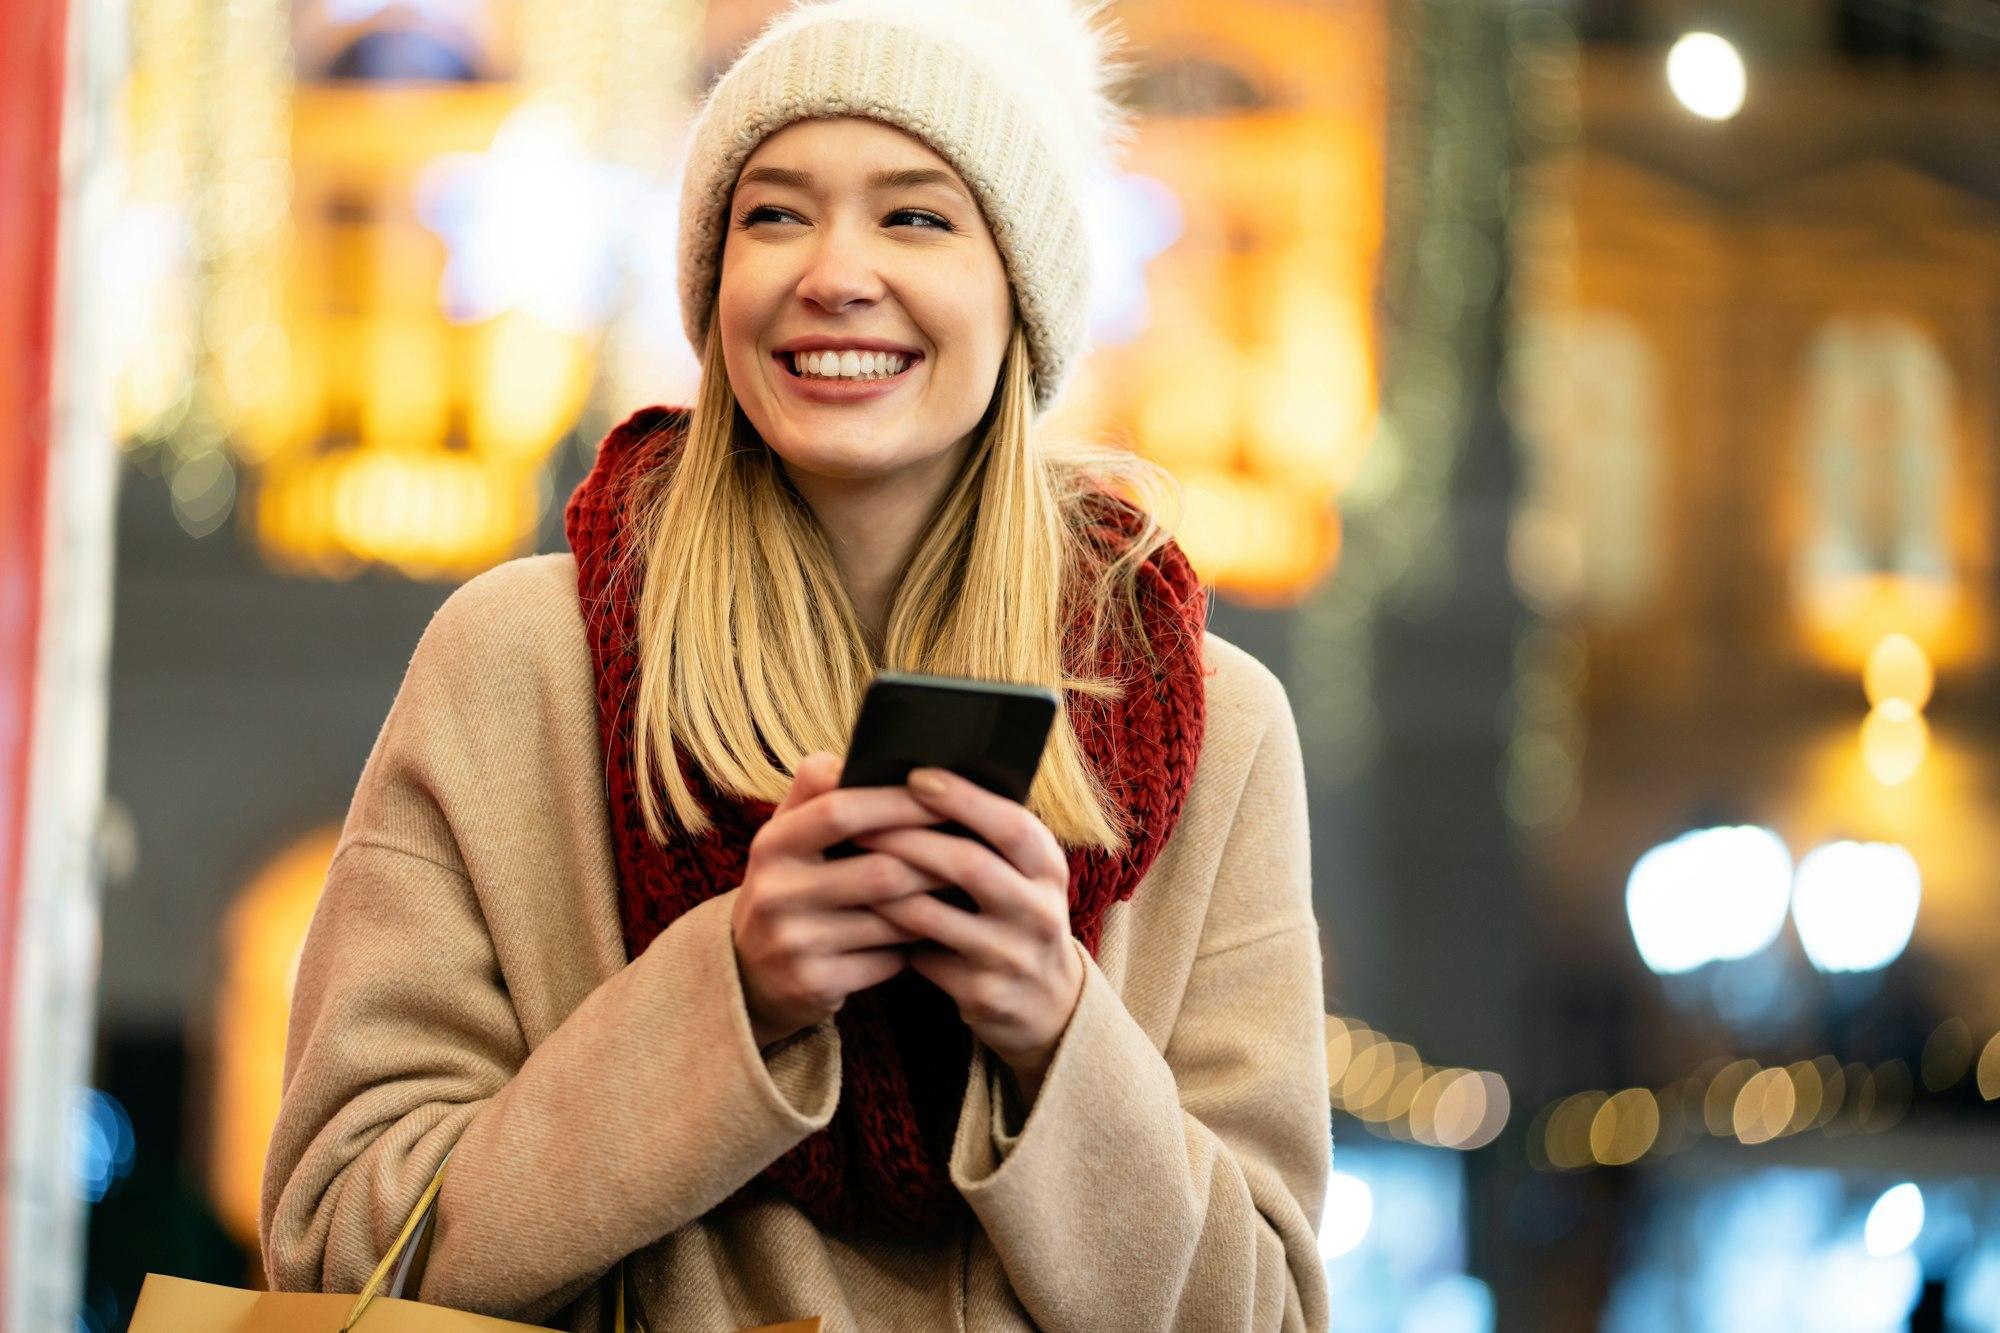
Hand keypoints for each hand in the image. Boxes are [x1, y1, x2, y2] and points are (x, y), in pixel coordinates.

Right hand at [731, 753, 950, 1048]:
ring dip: (932, 905)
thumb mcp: (787, 837)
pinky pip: (887, 961)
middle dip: (932, 862)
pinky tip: (930, 936)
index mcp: (773, 844)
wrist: (747, 974)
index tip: (943, 793)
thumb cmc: (789, 886)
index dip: (897, 801)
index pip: (840, 809)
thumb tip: (863, 754)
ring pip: (891, 920)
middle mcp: (776, 892)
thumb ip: (817, 791)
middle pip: (880, 871)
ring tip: (961, 888)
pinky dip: (913, 948)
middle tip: (974, 851)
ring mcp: (793, 943)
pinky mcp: (814, 984)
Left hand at [854, 768, 1083, 1097]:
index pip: (1010, 823)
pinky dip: (890, 934)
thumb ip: (991, 836)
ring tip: (849, 866)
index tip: (917, 777)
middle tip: (861, 824)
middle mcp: (1038, 911)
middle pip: (968, 864)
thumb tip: (924, 783)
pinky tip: (864, 916)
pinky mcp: (982, 993)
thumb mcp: (1025, 873)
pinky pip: (921, 957)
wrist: (1046, 1001)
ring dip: (884, 889)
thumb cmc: (1017, 914)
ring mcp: (1011, 956)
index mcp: (1048, 869)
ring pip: (932, 915)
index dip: (963, 798)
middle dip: (908, 839)